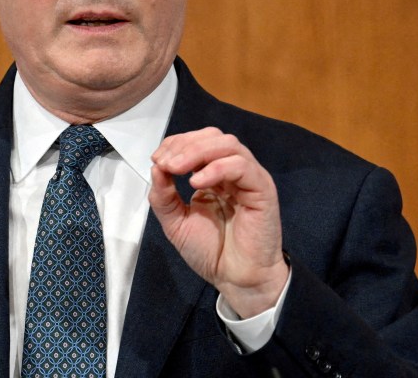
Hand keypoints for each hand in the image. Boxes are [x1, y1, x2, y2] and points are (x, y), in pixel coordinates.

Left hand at [149, 127, 288, 317]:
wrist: (236, 280)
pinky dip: (216, 168)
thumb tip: (155, 167)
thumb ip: (164, 196)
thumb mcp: (176, 222)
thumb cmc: (211, 252)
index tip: (157, 160)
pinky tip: (196, 182)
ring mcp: (249, 178)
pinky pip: (242, 166)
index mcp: (214, 175)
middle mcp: (233, 172)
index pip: (198, 142)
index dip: (176, 144)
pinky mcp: (262, 189)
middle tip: (165, 163)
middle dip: (184, 145)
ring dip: (197, 151)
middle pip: (213, 137)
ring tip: (176, 168)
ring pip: (228, 144)